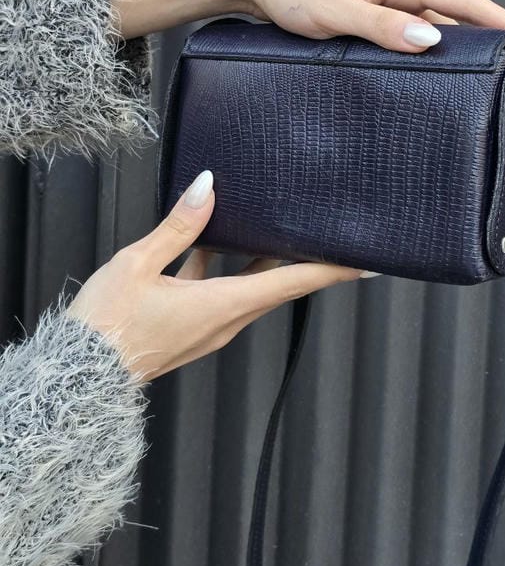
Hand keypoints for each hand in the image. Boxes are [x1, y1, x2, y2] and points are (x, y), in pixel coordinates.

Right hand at [65, 170, 372, 383]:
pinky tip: (205, 242)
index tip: (368, 263)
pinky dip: (223, 269)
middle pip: (278, 284)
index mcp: (222, 306)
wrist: (76, 378)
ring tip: (274, 225)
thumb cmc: (105, 326)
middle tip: (327, 231)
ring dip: (263, 260)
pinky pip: (220, 292)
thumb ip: (179, 226)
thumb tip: (207, 186)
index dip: (332, 270)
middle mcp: (225, 322)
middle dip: (305, 259)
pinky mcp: (191, 329)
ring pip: (249, 287)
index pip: (292, 283)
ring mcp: (209, 329)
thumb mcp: (139, 264)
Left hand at [112, 0, 504, 50]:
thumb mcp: (331, 10)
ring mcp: (384, 2)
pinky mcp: (368, 15)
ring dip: (467, 47)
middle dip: (498, 38)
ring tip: (492, 77)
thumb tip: (431, 38)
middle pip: (461, 14)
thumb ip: (379, 26)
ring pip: (438, 25)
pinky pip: (413, 33)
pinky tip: (435, 72)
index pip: (466, 3)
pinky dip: (433, 50)